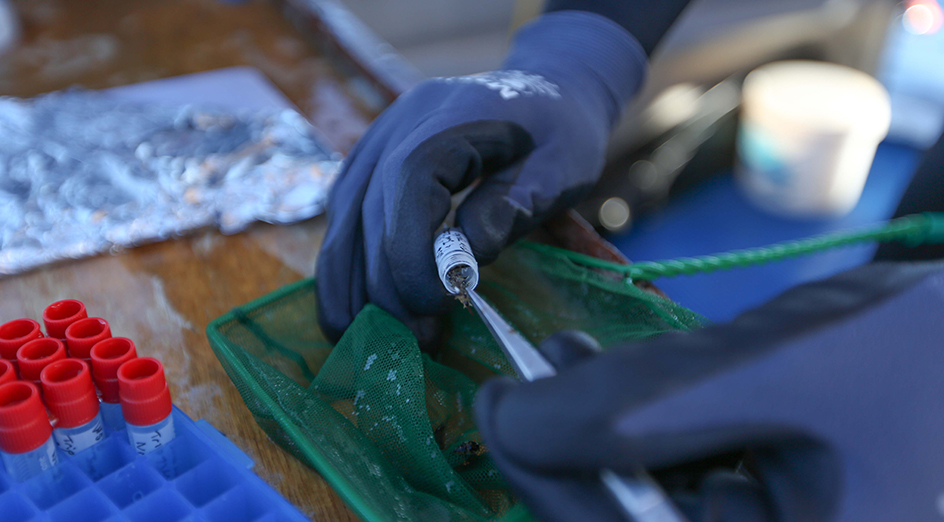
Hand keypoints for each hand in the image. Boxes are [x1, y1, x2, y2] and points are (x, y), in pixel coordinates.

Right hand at [315, 12, 646, 344]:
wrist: (545, 87)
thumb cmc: (560, 129)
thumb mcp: (560, 166)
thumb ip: (512, 208)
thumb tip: (463, 265)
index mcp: (447, 117)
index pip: (408, 185)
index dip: (411, 251)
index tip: (436, 304)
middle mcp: (397, 125)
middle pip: (368, 210)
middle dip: (385, 285)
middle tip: (417, 339)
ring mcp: (376, 141)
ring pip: (341, 219)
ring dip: (348, 287)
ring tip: (374, 341)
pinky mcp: (369, 164)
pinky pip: (342, 219)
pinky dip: (344, 268)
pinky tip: (356, 311)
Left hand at [475, 262, 943, 521]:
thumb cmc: (926, 352)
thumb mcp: (770, 371)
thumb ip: (633, 406)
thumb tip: (508, 417)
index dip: (549, 482)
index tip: (497, 406)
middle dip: (580, 457)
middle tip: (528, 386)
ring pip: (671, 512)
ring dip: (615, 441)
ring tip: (571, 365)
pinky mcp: (796, 521)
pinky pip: (708, 497)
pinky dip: (667, 442)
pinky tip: (639, 387)